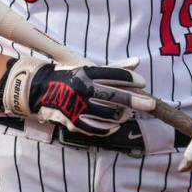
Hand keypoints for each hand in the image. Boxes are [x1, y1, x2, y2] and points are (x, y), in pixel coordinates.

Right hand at [0, 56, 154, 135]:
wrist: (39, 90)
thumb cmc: (69, 76)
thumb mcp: (88, 68)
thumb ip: (113, 68)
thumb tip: (137, 62)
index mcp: (86, 73)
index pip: (115, 76)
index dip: (131, 81)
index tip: (143, 84)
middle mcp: (83, 89)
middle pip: (116, 97)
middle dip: (137, 101)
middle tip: (152, 104)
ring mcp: (79, 107)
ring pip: (110, 115)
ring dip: (122, 115)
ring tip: (126, 114)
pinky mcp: (74, 121)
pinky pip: (98, 129)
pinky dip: (110, 128)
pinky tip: (115, 124)